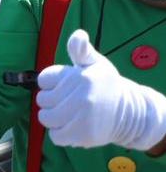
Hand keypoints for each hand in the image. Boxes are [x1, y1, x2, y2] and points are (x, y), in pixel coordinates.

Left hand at [36, 30, 165, 149]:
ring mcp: (83, 117)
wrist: (129, 112)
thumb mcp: (95, 64)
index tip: (68, 86)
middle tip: (71, 101)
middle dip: (52, 101)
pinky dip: (61, 134)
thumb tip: (78, 35)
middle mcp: (83, 96)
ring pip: (46, 118)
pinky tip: (75, 126)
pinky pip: (55, 136)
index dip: (52, 84)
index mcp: (82, 76)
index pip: (43, 79)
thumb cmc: (104, 85)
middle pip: (42, 100)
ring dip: (55, 118)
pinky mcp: (83, 135)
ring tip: (72, 114)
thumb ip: (81, 50)